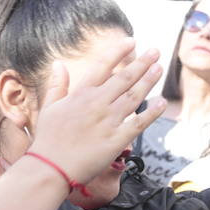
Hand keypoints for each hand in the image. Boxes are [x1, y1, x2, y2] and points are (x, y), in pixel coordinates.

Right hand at [29, 38, 164, 184]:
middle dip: (142, 63)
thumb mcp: (49, 108)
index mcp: (81, 94)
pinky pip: (139, 123)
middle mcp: (97, 103)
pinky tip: (161, 102)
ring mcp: (109, 121)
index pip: (103, 66)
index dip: (118, 52)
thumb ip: (57, 85)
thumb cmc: (48, 140)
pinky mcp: (117, 140)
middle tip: (155, 52)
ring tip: (159, 69)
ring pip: (134, 96)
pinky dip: (152, 112)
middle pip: (124, 78)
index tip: (131, 41)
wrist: (51, 168)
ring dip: (149, 81)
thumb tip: (58, 63)